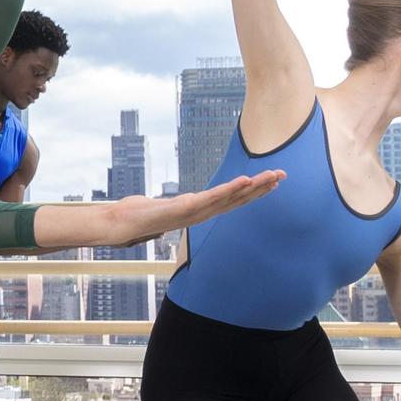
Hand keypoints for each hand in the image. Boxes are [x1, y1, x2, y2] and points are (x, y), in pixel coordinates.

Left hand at [89, 173, 282, 246]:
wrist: (118, 224)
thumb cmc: (139, 215)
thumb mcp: (166, 207)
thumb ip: (179, 204)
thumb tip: (184, 202)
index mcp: (199, 212)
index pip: (233, 201)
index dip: (253, 192)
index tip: (273, 181)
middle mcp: (200, 214)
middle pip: (237, 200)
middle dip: (261, 188)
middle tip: (282, 175)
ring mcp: (193, 213)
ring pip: (229, 198)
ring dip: (251, 188)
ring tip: (269, 176)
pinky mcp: (182, 209)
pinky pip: (209, 199)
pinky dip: (227, 191)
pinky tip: (242, 181)